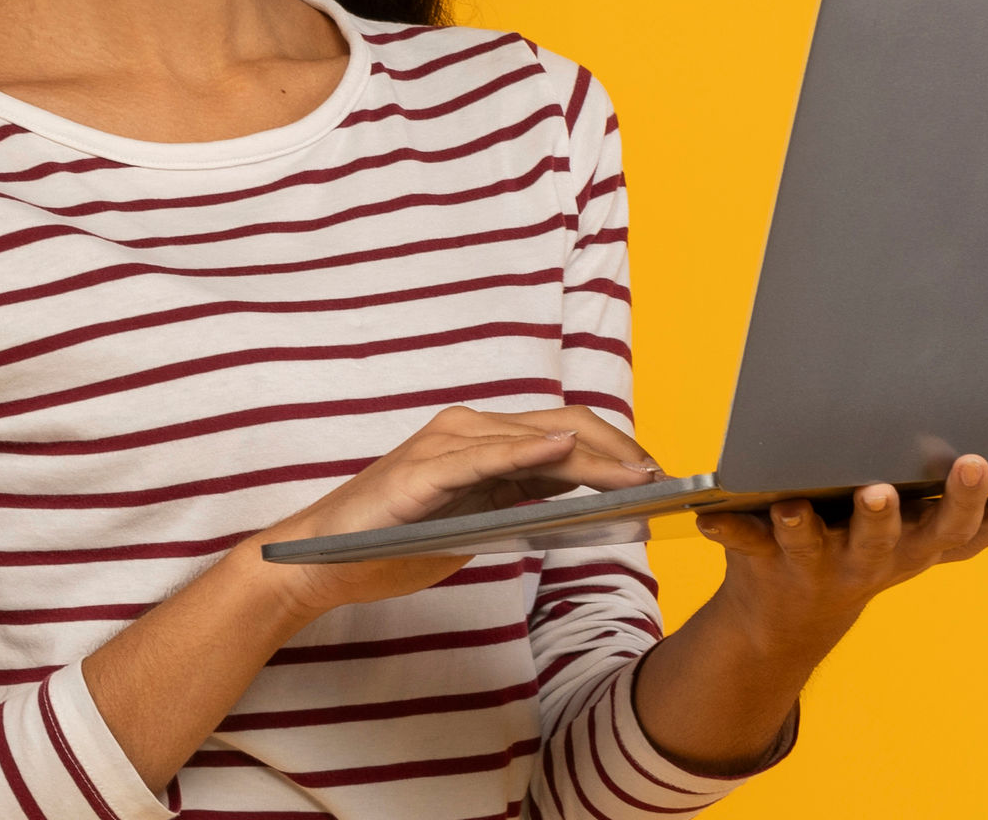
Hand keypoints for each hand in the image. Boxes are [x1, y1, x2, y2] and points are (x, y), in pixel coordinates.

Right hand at [246, 406, 665, 621]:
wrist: (324, 560)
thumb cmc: (393, 543)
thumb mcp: (472, 525)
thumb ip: (515, 505)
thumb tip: (576, 508)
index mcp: (482, 443)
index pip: (565, 433)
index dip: (617, 450)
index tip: (658, 476)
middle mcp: (467, 430)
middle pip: (562, 427)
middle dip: (620, 451)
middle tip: (663, 477)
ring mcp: (445, 444)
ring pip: (535, 439)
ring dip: (593, 458)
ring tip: (636, 476)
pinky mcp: (425, 470)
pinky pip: (487, 456)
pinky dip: (529, 451)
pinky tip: (565, 453)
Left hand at [631, 456, 987, 774]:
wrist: (791, 617)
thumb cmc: (877, 548)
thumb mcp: (939, 535)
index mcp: (921, 545)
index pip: (958, 527)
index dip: (971, 499)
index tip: (978, 460)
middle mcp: (873, 560)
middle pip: (887, 542)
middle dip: (886, 518)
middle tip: (881, 489)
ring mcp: (817, 563)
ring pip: (813, 545)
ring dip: (805, 528)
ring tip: (794, 505)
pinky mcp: (762, 559)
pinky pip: (741, 543)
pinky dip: (726, 530)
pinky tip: (710, 516)